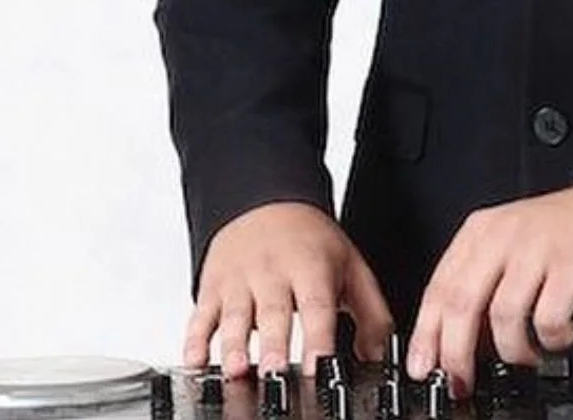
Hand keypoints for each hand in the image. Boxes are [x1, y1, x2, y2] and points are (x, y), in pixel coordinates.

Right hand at [183, 200, 393, 377]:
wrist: (267, 197)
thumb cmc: (309, 241)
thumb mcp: (351, 267)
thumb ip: (371, 315)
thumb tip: (378, 360)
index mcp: (311, 269)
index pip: (317, 305)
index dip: (319, 338)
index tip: (320, 368)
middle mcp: (273, 273)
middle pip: (273, 312)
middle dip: (274, 345)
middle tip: (276, 374)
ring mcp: (239, 280)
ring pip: (234, 315)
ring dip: (234, 345)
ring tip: (238, 370)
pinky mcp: (212, 286)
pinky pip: (200, 314)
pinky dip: (194, 339)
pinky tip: (194, 360)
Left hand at [405, 183, 572, 394]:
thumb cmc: (561, 231)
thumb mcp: (509, 245)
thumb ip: (481, 283)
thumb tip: (458, 341)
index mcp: (482, 231)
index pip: (439, 286)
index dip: (426, 333)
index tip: (423, 366)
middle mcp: (505, 236)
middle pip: (462, 302)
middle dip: (456, 353)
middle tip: (461, 382)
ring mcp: (538, 248)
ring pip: (503, 315)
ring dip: (511, 351)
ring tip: (527, 358)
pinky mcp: (572, 264)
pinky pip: (548, 318)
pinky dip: (551, 340)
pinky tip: (560, 336)